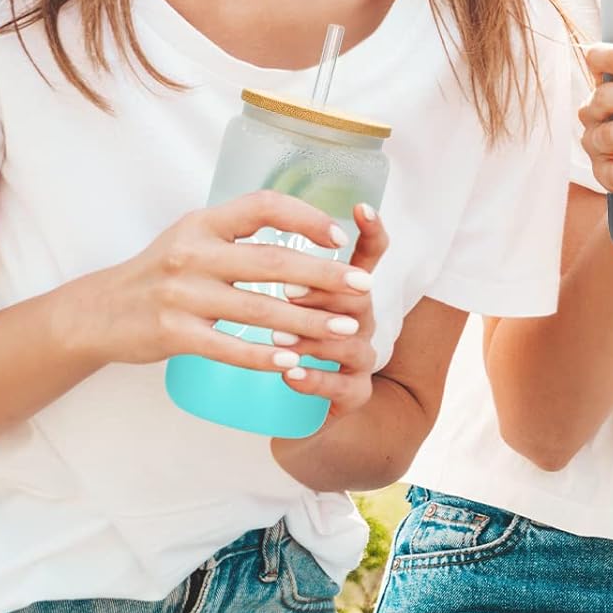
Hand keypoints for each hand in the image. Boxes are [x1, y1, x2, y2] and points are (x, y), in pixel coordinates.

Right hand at [92, 191, 383, 411]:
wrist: (98, 312)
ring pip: (260, 309)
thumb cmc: (162, 271)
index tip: (341, 236)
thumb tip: (305, 225)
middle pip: (273, 262)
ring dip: (309, 322)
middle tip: (363, 287)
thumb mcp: (194, 235)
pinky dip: (264, 356)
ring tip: (345, 329)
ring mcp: (181, 295)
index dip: (306, 217)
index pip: (263, 206)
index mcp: (203, 223)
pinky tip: (294, 361)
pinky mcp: (173, 334)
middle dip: (325, 276)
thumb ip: (240, 230)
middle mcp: (192, 253)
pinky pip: (230, 347)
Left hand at [273, 202, 389, 420]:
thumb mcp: (282, 300)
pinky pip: (344, 387)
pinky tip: (290, 375)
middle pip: (359, 297)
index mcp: (344, 291)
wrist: (302, 404)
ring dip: (314, 337)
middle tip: (287, 290)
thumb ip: (272, 265)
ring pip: (353, 342)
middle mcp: (360, 319)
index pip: (371, 254)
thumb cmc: (290, 343)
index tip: (360, 208)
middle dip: (324, 291)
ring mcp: (360, 356)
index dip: (371, 232)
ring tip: (278, 337)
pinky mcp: (353, 393)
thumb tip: (241, 221)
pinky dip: (317, 380)